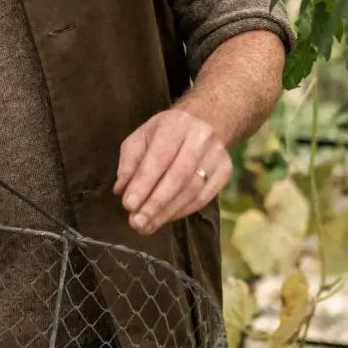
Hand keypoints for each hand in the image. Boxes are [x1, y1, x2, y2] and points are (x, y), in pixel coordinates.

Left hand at [114, 109, 231, 234]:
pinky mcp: (225, 171)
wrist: (204, 121)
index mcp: (176, 124)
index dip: (144, 184)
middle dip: (155, 204)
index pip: (159, 157)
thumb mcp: (141, 138)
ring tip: (146, 226)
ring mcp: (217, 155)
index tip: (128, 205)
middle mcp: (201, 137)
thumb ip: (129, 163)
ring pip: (192, 191)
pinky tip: (165, 219)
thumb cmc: (165, 133)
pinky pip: (203, 198)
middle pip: (178, 177)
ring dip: (167, 213)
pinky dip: (182, 212)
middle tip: (136, 223)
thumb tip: (121, 190)